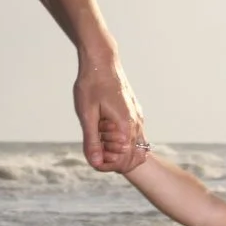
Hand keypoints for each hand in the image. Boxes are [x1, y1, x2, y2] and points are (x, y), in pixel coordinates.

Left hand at [74, 53, 144, 172]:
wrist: (102, 61)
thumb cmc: (92, 85)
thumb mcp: (87, 114)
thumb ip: (92, 140)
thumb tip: (95, 162)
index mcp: (126, 127)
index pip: (123, 161)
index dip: (105, 164)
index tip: (91, 156)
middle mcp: (137, 125)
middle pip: (133, 159)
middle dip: (114, 161)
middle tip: (96, 150)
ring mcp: (139, 119)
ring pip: (138, 150)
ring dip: (121, 154)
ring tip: (102, 142)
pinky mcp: (136, 114)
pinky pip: (136, 138)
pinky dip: (124, 143)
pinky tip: (107, 133)